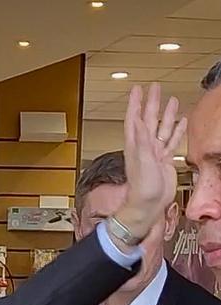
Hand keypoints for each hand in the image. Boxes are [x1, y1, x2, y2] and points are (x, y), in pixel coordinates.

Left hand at [117, 83, 186, 241]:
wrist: (148, 207)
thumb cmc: (142, 189)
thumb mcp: (141, 160)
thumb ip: (141, 140)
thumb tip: (137, 119)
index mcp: (136, 145)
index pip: (134, 119)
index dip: (135, 104)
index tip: (137, 89)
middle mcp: (145, 147)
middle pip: (149, 119)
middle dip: (151, 103)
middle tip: (154, 88)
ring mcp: (155, 154)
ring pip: (162, 128)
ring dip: (166, 114)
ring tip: (171, 100)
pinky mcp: (165, 161)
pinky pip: (172, 141)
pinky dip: (176, 131)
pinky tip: (180, 122)